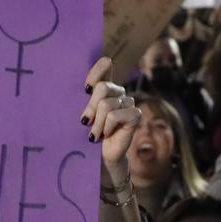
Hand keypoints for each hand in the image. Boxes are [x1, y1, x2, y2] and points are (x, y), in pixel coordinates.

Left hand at [81, 57, 142, 188]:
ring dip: (97, 123)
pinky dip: (107, 127)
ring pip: (107, 105)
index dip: (97, 71)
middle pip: (103, 87)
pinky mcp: (135, 115)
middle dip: (91, 107)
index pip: (105, 65)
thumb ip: (85, 100)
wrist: (102, 156)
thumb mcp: (85, 115)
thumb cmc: (91, 134)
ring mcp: (129, 103)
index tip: (86, 88)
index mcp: (107, 88)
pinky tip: (107, 135)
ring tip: (95, 134)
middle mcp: (119, 93)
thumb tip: (85, 89)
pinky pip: (115, 116)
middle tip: (86, 122)